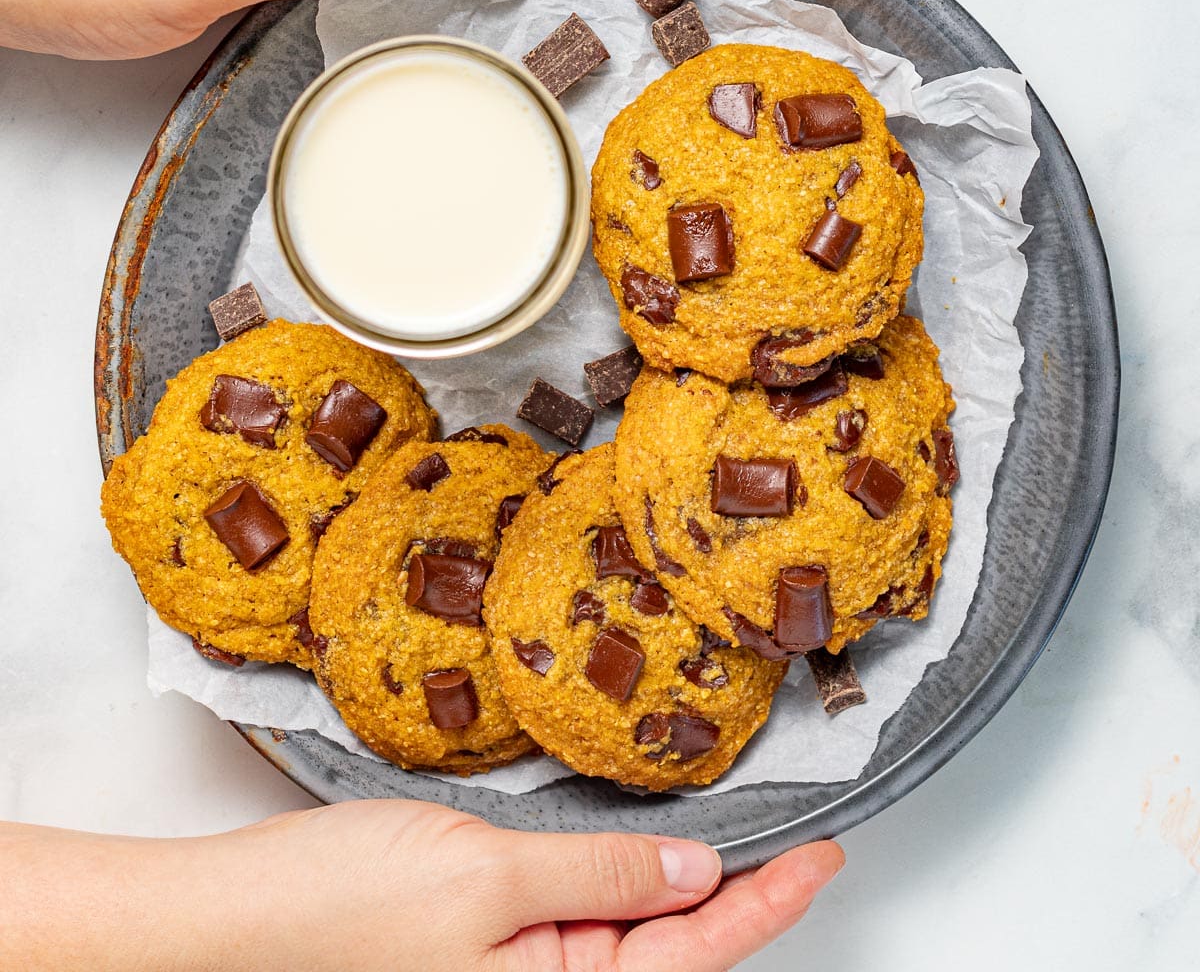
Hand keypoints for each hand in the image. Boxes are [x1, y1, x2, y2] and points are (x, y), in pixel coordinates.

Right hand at [0, 800, 842, 970]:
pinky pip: (573, 915)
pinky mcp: (482, 938)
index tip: (826, 856)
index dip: (770, 902)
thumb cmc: (336, 913)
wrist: (231, 918)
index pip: (696, 955)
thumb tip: (693, 874)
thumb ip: (599, 881)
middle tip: (798, 840)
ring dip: (680, 885)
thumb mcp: (486, 881)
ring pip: (626, 931)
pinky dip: (619, 879)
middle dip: (737, 897)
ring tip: (736, 838)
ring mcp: (511, 969)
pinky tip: (638, 851)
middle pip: (670, 949)